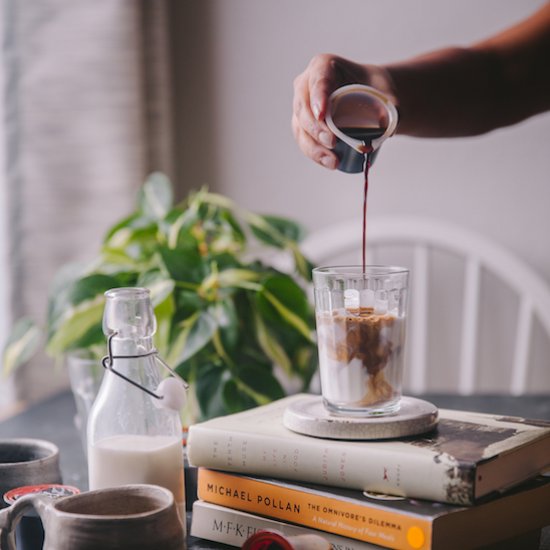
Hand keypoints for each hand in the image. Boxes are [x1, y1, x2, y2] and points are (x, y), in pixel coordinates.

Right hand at [291, 54, 395, 169]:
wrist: (369, 99)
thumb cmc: (373, 90)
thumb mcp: (385, 92)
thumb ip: (391, 105)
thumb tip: (390, 129)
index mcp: (324, 67)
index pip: (318, 80)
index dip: (317, 97)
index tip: (323, 115)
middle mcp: (307, 85)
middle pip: (304, 107)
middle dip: (316, 128)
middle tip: (332, 143)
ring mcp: (303, 107)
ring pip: (300, 128)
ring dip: (314, 147)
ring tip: (333, 161)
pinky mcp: (303, 127)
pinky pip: (304, 141)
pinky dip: (316, 154)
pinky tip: (329, 162)